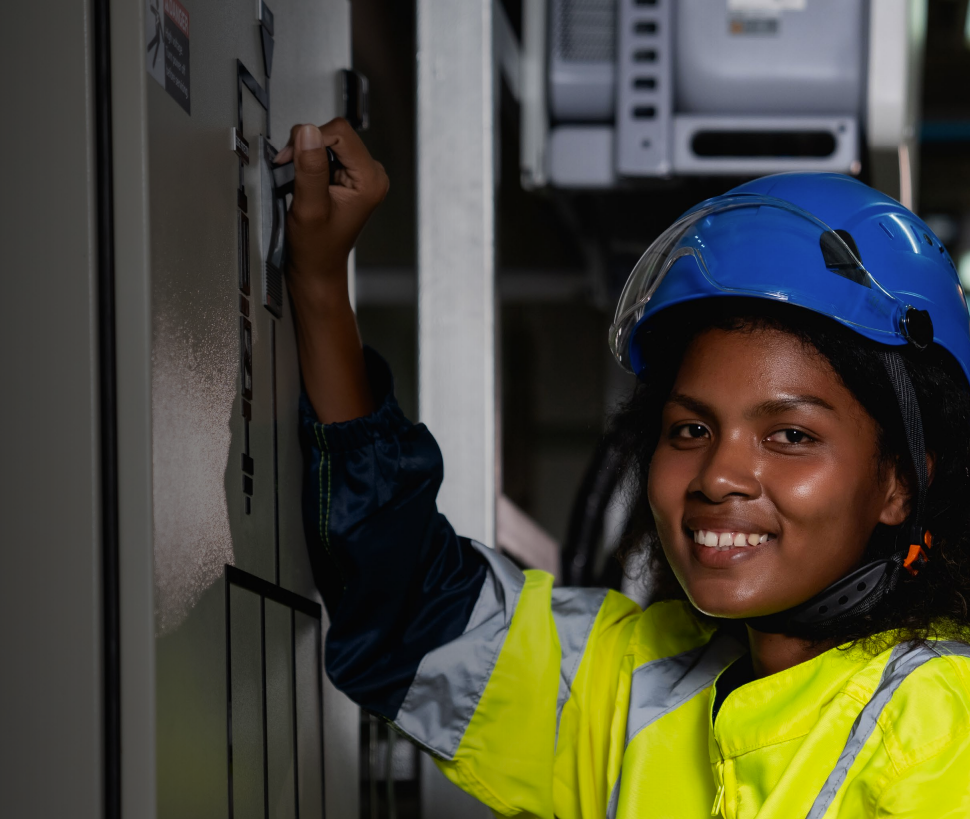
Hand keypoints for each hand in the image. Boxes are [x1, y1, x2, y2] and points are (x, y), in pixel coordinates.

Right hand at [275, 118, 388, 310]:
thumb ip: (310, 169)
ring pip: (329, 140)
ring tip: (297, 179)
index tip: (291, 158)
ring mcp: (362, 175)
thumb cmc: (317, 249)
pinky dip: (309, 160)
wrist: (317, 268)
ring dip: (306, 154)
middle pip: (335, 133)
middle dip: (307, 146)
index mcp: (370, 181)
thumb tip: (307, 132)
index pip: (340, 132)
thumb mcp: (309, 208)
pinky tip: (304, 181)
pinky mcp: (350, 176)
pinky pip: (327, 152)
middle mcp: (372, 175)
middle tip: (291, 170)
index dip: (310, 139)